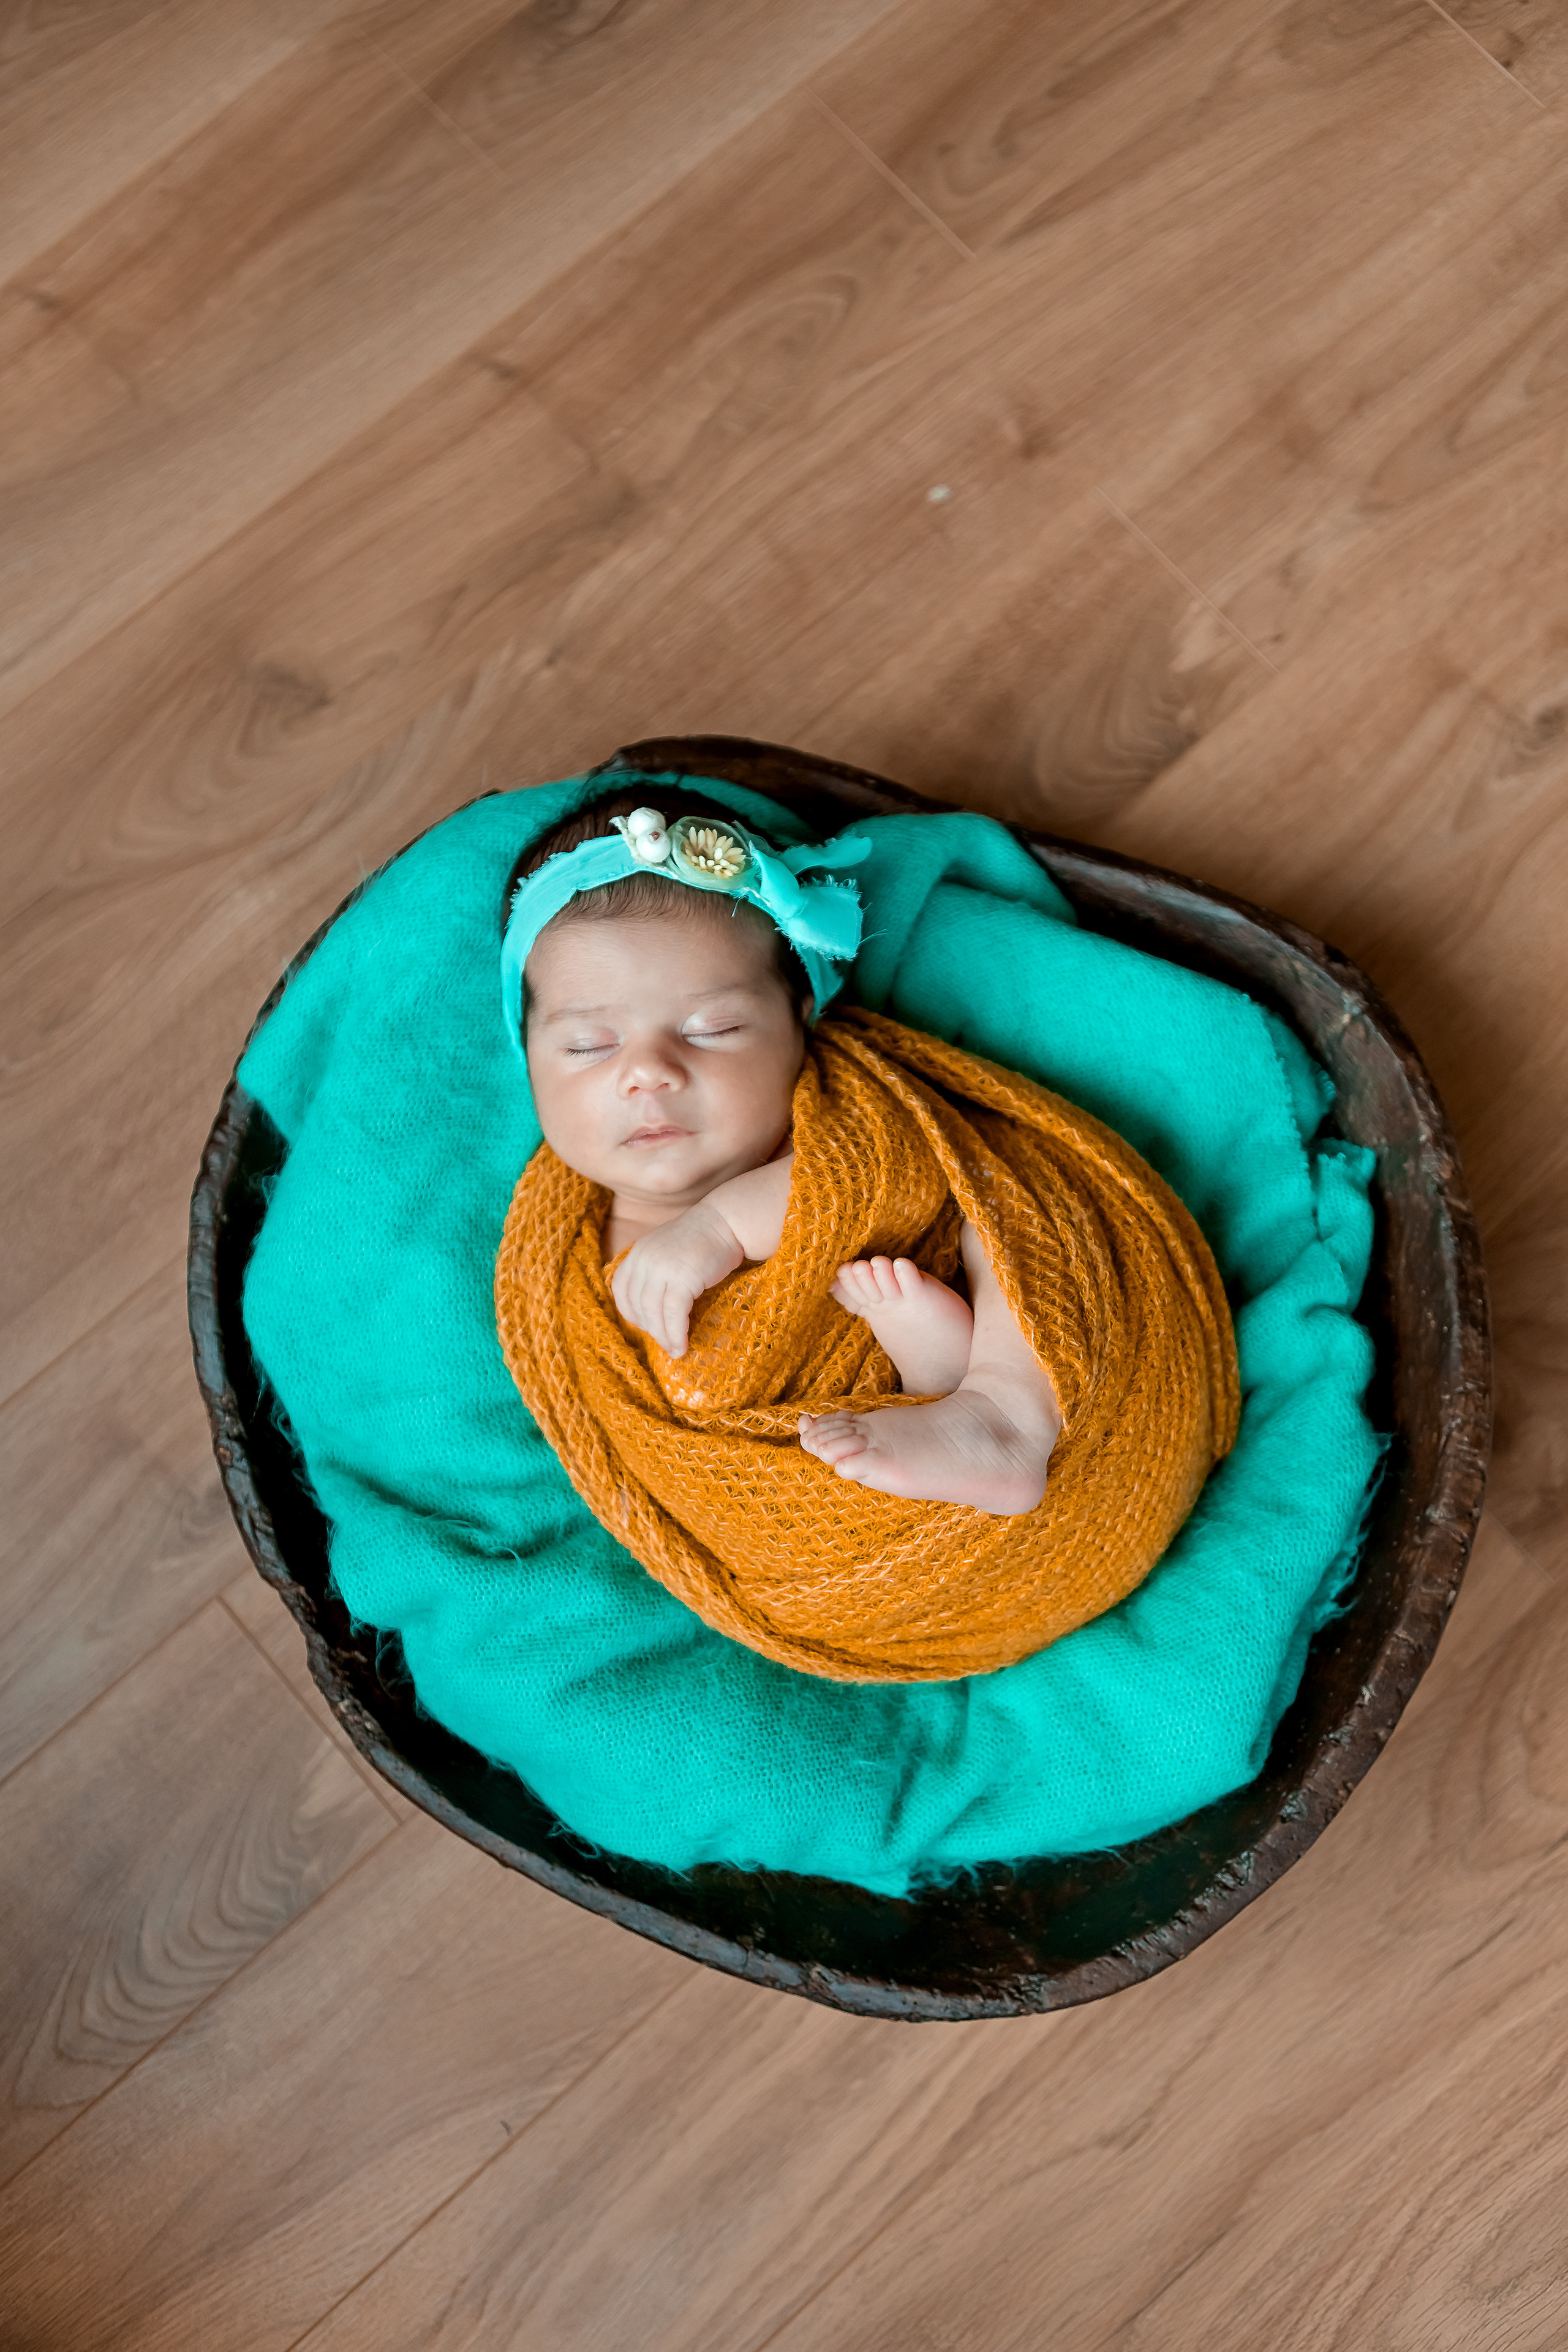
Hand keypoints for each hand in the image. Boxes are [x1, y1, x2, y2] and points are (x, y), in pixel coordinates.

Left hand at [610, 1205, 744, 1357]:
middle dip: (649, 1329)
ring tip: (674, 1350)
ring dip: (663, 1337)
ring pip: (653, 1313)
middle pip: (637, 1305)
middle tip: (664, 1342)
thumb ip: (654, 1269)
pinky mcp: (682, 1279)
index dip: (629, 1311)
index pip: (621, 1289)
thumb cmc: (702, 1238)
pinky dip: (676, 1334)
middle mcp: (644, 1260)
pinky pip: (673, 1315)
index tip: (644, 1325)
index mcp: (638, 1252)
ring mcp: (661, 1269)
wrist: (726, 1222)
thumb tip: (653, 1307)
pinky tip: (682, 1346)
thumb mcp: (667, 1249)